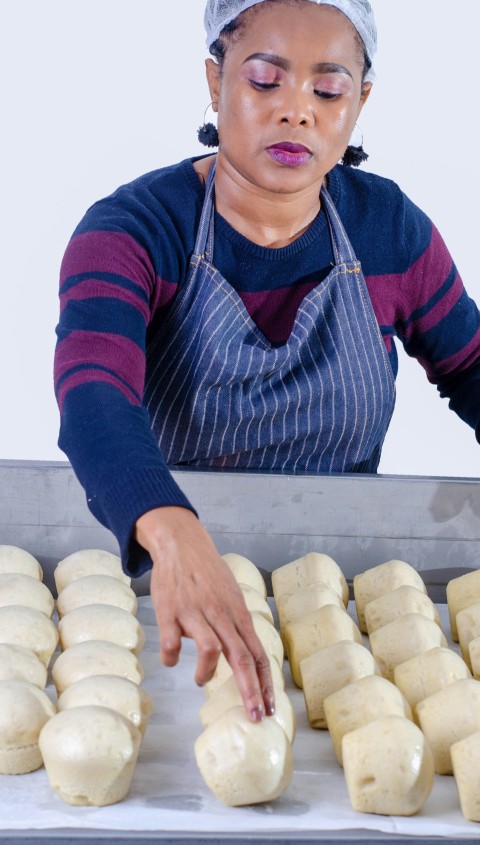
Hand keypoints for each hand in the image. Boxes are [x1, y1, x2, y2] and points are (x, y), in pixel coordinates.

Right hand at [135, 506, 274, 721]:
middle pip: (242, 657)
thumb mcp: (231, 596)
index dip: (265, 683)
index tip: (270, 707)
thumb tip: (242, 655)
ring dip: (206, 673)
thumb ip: (237, 625)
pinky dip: (171, 657)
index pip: (258, 653)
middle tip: (256, 717)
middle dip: (251, 691)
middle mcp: (221, 614)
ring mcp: (195, 612)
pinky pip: (171, 643)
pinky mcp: (170, 611)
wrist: (181, 543)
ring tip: (200, 680)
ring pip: (210, 650)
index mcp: (237, 613)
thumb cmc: (207, 572)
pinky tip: (170, 659)